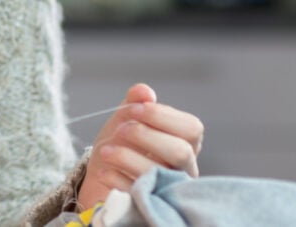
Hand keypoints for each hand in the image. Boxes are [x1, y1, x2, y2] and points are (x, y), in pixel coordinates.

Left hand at [76, 83, 203, 209]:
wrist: (103, 172)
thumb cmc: (122, 142)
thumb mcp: (126, 119)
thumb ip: (135, 103)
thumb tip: (144, 91)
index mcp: (184, 142)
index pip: (191, 128)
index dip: (162, 116)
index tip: (134, 109)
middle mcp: (183, 168)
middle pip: (181, 152)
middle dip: (147, 136)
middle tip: (121, 129)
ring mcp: (167, 188)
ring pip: (158, 173)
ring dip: (127, 157)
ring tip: (105, 149)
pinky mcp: (147, 204)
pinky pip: (136, 192)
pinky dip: (117, 178)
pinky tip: (104, 170)